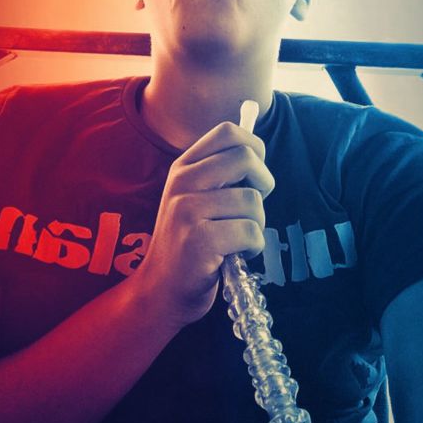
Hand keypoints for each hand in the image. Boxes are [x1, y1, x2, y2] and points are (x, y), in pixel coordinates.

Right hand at [137, 121, 274, 329]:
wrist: (159, 291)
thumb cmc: (188, 243)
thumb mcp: (195, 198)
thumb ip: (220, 175)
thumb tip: (257, 152)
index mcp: (183, 167)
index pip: (228, 131)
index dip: (254, 147)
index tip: (253, 175)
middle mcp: (182, 182)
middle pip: (246, 157)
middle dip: (263, 183)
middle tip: (251, 208)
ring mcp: (187, 211)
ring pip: (252, 200)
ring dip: (257, 224)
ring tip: (238, 239)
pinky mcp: (199, 241)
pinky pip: (251, 232)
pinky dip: (253, 247)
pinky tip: (235, 255)